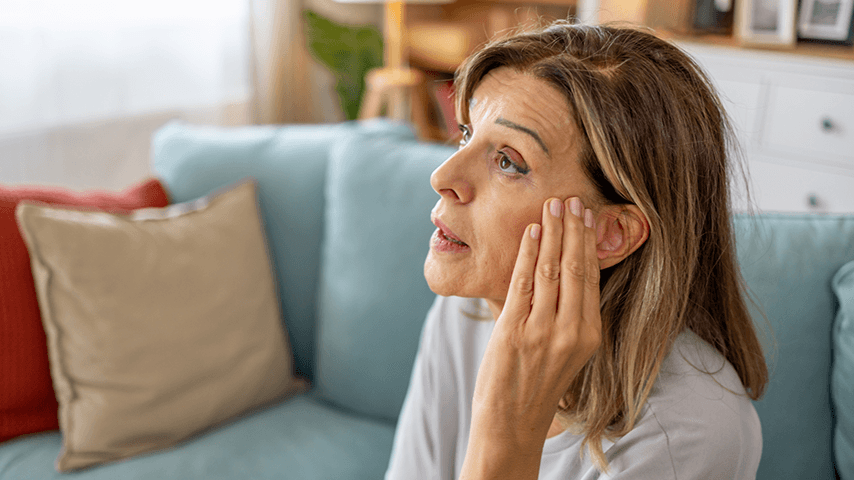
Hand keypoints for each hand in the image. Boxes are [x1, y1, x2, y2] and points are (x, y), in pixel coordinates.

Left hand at [461, 197, 601, 477]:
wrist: (512, 421)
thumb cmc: (537, 384)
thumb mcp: (566, 351)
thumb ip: (568, 315)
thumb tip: (565, 271)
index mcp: (588, 335)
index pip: (590, 278)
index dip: (588, 243)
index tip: (588, 216)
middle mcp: (570, 330)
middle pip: (574, 268)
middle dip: (572, 230)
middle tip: (571, 200)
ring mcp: (542, 330)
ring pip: (549, 270)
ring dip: (550, 234)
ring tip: (551, 207)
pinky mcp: (514, 330)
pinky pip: (522, 282)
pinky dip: (526, 254)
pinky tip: (530, 233)